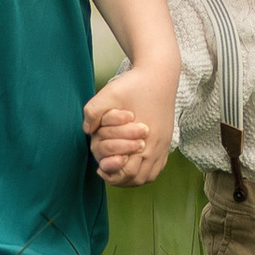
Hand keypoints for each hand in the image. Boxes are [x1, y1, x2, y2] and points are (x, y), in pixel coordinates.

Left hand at [84, 60, 175, 185]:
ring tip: (119, 171)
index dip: (111, 174)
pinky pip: (158, 166)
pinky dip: (145, 171)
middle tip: (106, 172)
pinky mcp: (167, 139)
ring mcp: (164, 144)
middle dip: (120, 180)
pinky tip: (134, 164)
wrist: (159, 74)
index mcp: (143, 138)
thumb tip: (87, 131)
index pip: (127, 172)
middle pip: (138, 179)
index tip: (100, 168)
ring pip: (149, 175)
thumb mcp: (109, 93)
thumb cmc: (134, 84)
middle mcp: (156, 146)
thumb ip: (93, 112)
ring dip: (133, 178)